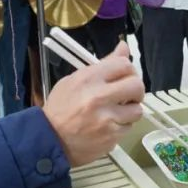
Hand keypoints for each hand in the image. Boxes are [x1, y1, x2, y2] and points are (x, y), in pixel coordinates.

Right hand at [43, 41, 144, 166]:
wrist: (50, 139)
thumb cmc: (61, 107)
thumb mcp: (74, 80)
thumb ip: (102, 65)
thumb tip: (123, 48)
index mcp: (88, 78)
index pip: (123, 64)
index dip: (129, 70)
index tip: (126, 76)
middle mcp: (99, 97)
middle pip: (136, 85)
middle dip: (136, 90)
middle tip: (129, 95)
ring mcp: (106, 119)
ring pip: (137, 110)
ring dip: (130, 111)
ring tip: (117, 112)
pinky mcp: (111, 137)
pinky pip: (128, 127)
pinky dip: (122, 126)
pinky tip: (109, 126)